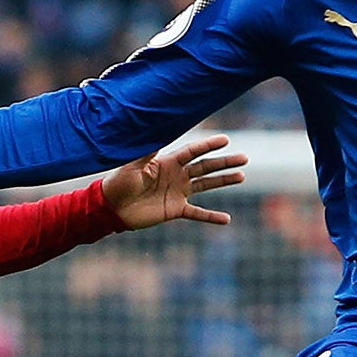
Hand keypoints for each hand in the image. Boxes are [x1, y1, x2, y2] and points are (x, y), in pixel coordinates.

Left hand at [101, 134, 247, 229]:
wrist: (112, 208)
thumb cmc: (119, 182)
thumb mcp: (131, 166)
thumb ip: (146, 153)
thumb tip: (155, 137)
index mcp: (167, 162)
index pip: (193, 152)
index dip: (208, 146)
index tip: (225, 140)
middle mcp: (176, 175)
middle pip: (206, 166)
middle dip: (224, 162)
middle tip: (244, 158)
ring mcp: (178, 192)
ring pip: (206, 185)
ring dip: (224, 181)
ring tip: (242, 176)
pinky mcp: (175, 210)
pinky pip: (197, 213)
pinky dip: (211, 217)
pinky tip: (227, 219)